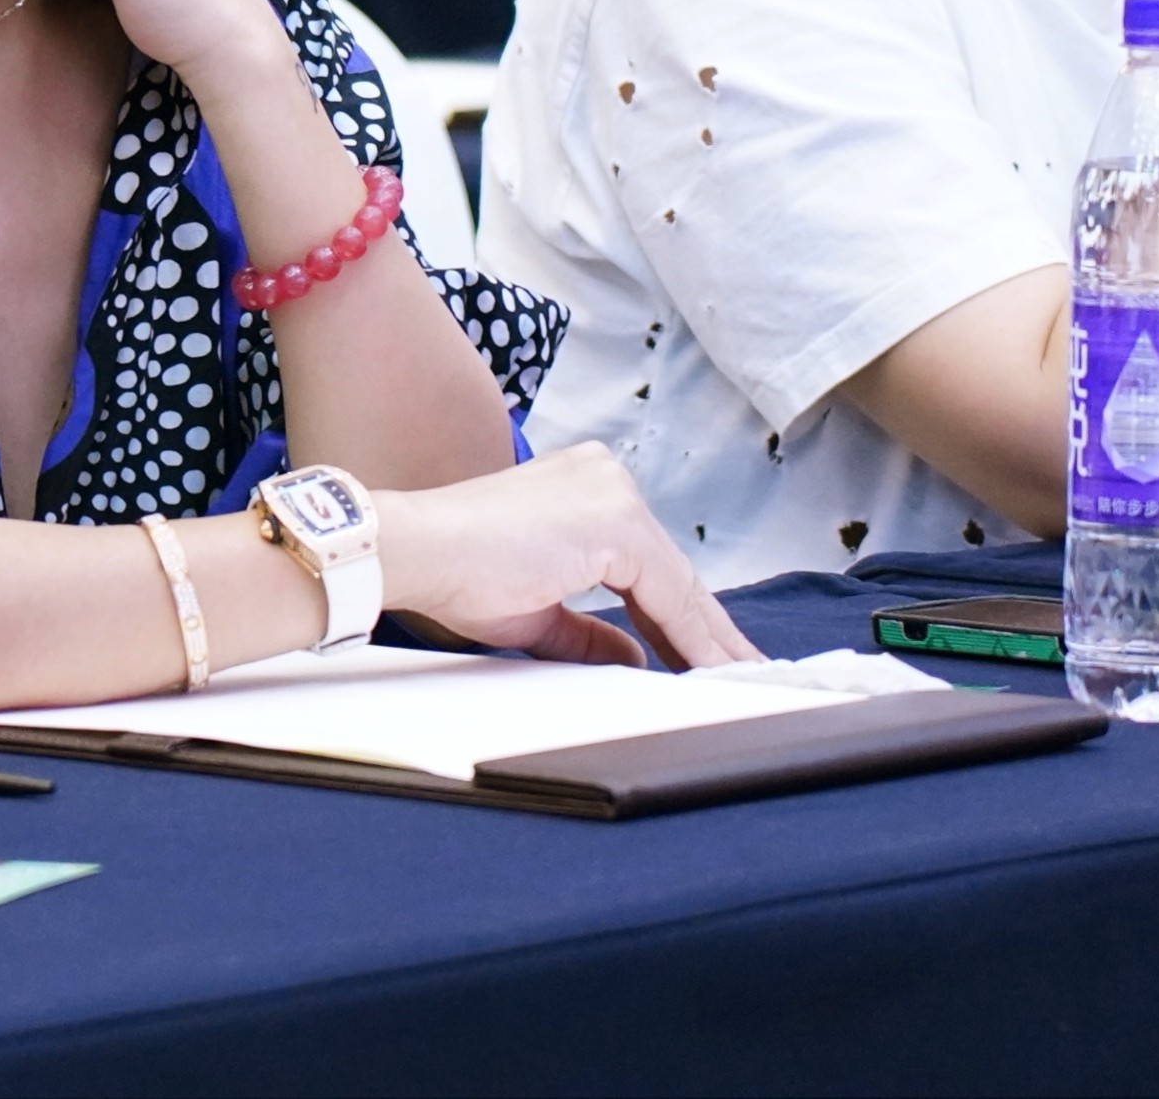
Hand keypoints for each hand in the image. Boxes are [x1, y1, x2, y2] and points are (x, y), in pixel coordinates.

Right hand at [374, 448, 760, 669]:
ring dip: (708, 638)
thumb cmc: (455, 572)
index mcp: (583, 487)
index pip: (648, 566)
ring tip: (740, 680)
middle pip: (670, 572)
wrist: (417, 551)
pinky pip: (667, 593)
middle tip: (741, 675)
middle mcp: (605, 478)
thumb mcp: (536, 612)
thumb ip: (587, 633)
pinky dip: (692, 636)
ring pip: (676, 583)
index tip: (708, 660)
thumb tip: (631, 658)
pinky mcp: (616, 521)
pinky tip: (713, 668)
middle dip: (705, 631)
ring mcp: (613, 495)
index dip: (681, 621)